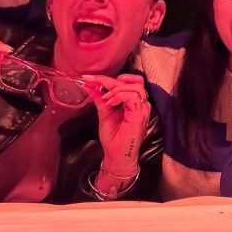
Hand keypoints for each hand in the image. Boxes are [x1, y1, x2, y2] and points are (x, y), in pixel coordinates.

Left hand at [84, 74, 149, 193]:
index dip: (108, 78)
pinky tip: (110, 103)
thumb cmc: (113, 137)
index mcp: (134, 102)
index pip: (128, 82)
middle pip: (135, 80)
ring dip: (117, 89)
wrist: (115, 154)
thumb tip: (89, 84)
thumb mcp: (104, 112)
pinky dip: (120, 95)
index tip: (89, 78)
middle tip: (98, 86)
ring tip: (106, 99)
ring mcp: (143, 109)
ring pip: (135, 86)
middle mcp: (141, 104)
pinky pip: (133, 96)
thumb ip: (100, 98)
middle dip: (114, 80)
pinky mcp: (140, 114)